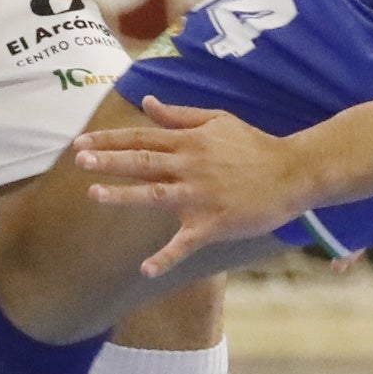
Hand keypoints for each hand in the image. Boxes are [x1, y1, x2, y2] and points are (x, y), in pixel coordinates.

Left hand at [73, 95, 317, 277]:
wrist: (293, 173)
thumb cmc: (255, 146)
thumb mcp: (219, 121)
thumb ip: (181, 115)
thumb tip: (148, 104)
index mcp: (189, 142)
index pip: (142, 138)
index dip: (110, 140)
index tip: (81, 143)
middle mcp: (190, 166)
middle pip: (143, 161)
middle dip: (109, 161)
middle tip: (79, 160)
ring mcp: (200, 196)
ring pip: (155, 195)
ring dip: (123, 196)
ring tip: (94, 195)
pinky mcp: (213, 224)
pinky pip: (185, 243)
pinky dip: (166, 257)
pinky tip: (146, 269)